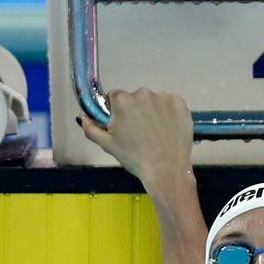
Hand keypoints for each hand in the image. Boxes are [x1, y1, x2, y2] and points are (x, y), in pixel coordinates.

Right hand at [79, 89, 193, 185]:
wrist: (166, 169)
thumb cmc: (135, 158)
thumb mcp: (107, 145)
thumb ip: (91, 128)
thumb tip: (83, 118)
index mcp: (123, 100)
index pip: (115, 96)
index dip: (117, 110)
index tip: (123, 124)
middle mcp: (143, 94)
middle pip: (135, 98)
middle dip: (135, 110)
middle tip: (140, 132)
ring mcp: (164, 98)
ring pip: (153, 100)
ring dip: (152, 111)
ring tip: (155, 133)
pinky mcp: (180, 104)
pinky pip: (170, 104)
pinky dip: (169, 113)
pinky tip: (167, 129)